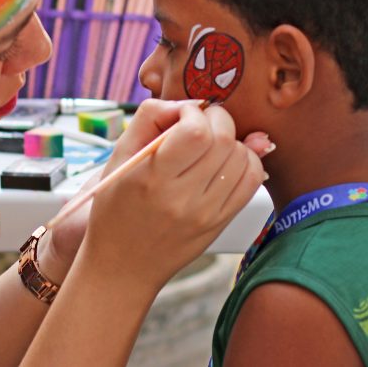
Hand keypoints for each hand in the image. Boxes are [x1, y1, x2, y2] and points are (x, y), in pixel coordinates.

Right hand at [76, 99, 267, 292]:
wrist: (122, 264)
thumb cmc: (115, 208)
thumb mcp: (117, 157)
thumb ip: (149, 119)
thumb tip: (188, 103)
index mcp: (153, 178)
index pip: (196, 131)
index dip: (193, 112)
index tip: (182, 116)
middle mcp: (183, 198)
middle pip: (224, 139)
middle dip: (215, 119)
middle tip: (198, 124)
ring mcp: (207, 214)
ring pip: (243, 157)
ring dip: (231, 140)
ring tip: (208, 145)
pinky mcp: (221, 222)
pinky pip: (252, 180)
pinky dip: (245, 161)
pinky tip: (224, 162)